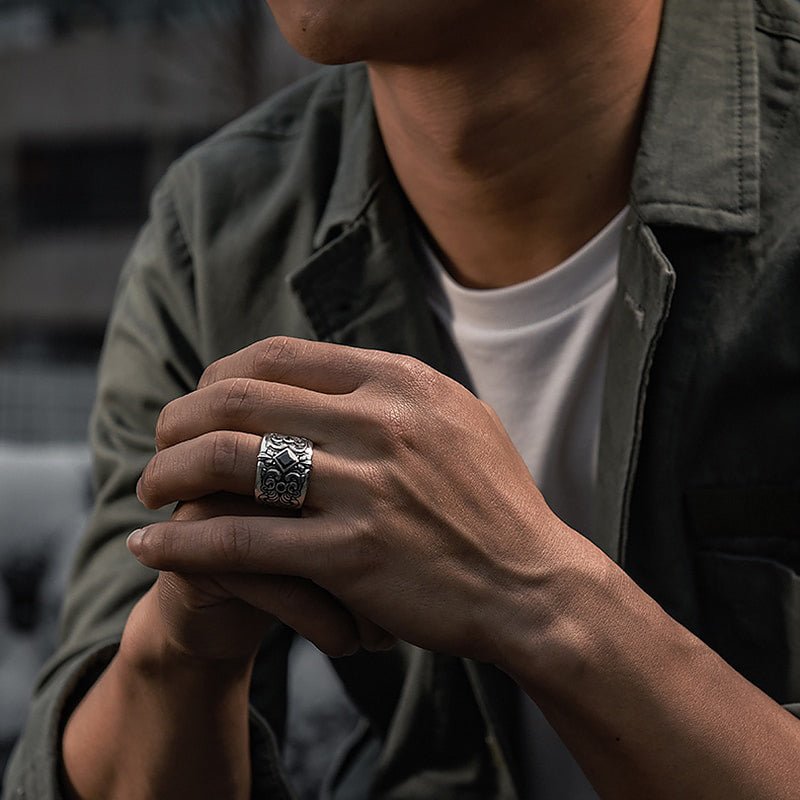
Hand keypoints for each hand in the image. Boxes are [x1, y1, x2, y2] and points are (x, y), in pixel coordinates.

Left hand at [132, 336, 592, 666]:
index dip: (221, 374)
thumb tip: (325, 373)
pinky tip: (153, 550)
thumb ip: (393, 391)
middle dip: (181, 417)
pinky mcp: (351, 555)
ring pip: (228, 461)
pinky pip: (241, 540)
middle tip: (162, 442)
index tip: (201, 401)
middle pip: (240, 399)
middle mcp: (380, 423)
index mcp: (401, 382)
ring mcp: (366, 488)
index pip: (279, 355)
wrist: (535, 585)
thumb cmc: (495, 503)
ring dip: (170, 472)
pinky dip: (185, 543)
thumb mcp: (456, 419)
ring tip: (149, 489)